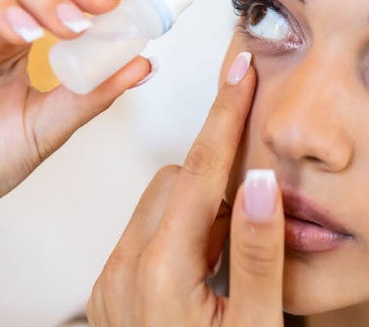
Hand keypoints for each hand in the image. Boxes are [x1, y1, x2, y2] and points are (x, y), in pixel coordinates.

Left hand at [87, 51, 285, 326]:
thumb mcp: (254, 325)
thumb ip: (257, 251)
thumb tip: (259, 178)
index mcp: (161, 270)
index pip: (199, 170)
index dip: (225, 115)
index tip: (241, 67)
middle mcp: (123, 270)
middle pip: (174, 181)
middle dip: (217, 168)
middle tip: (259, 176)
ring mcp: (110, 285)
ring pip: (157, 205)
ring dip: (199, 203)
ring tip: (237, 238)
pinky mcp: (109, 296)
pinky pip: (144, 236)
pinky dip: (180, 230)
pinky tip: (210, 260)